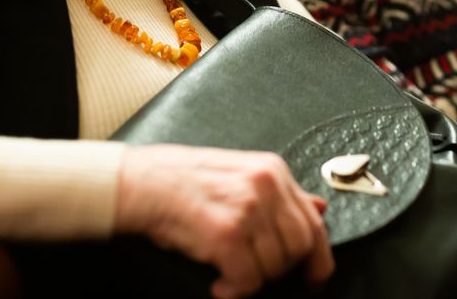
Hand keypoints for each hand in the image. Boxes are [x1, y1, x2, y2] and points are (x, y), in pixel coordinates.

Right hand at [115, 144, 333, 298]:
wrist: (137, 183)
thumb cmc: (179, 180)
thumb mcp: (237, 174)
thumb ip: (280, 194)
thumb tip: (319, 209)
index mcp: (271, 170)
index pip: (313, 221)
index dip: (318, 258)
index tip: (313, 278)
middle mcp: (265, 185)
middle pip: (301, 246)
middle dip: (281, 271)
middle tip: (256, 275)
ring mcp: (247, 208)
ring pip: (276, 266)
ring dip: (253, 280)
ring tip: (229, 275)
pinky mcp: (226, 233)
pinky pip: (249, 280)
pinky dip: (236, 291)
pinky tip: (219, 285)